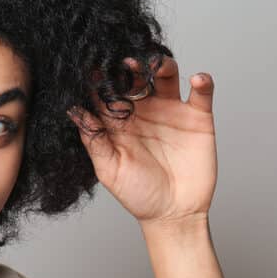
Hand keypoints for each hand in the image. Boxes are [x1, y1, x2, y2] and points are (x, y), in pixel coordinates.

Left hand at [66, 55, 217, 225]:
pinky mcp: (197, 117)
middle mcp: (143, 109)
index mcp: (118, 119)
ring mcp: (170, 110)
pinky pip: (202, 93)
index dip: (101, 78)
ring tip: (156, 65)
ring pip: (166, 76)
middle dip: (130, 67)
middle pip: (136, 77)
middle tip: (125, 63)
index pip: (107, 91)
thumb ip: (94, 139)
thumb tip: (74, 111)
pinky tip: (197, 80)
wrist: (173, 214)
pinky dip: (202, 83)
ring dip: (161, 65)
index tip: (93, 65)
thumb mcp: (109, 168)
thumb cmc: (137, 194)